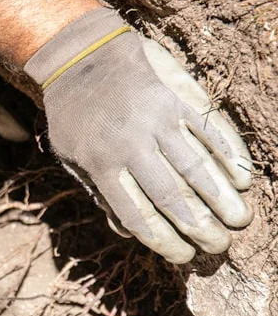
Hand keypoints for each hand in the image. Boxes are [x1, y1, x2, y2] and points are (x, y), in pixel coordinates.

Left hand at [24, 8, 252, 263]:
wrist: (81, 57)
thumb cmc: (74, 116)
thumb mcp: (71, 157)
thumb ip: (99, 193)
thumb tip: (129, 233)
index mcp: (102, 165)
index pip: (138, 215)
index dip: (164, 241)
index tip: (184, 258)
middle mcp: (131, 145)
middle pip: (173, 197)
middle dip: (200, 228)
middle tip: (219, 247)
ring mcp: (157, 120)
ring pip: (197, 168)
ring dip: (222, 198)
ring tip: (239, 221)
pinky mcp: (176, 98)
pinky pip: (209, 131)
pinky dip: (229, 155)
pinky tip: (243, 178)